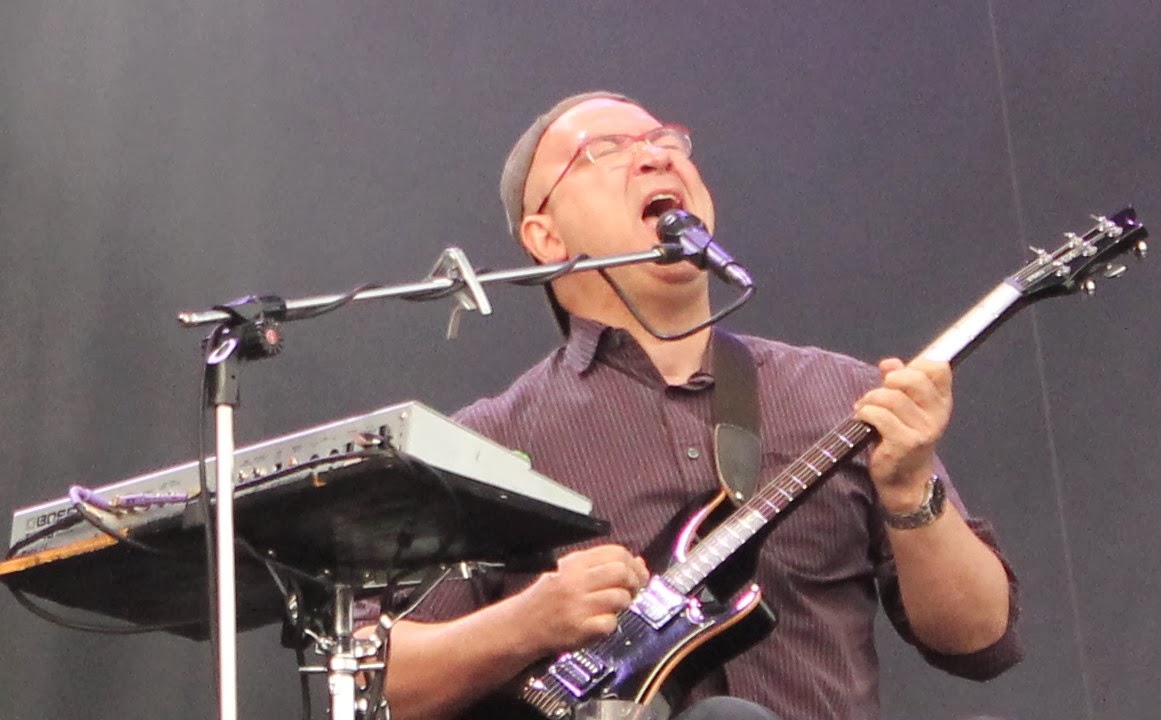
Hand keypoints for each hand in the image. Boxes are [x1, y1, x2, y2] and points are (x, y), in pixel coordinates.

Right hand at [515, 544, 649, 654]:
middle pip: (622, 572)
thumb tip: (638, 562)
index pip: (616, 553)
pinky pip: (611, 623)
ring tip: (612, 608)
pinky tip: (600, 623)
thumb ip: (601, 565)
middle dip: (634, 582)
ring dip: (624, 604)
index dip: (633, 563)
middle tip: (632, 591)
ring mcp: (578, 606)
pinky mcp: (580, 629)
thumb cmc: (547, 599)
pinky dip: (610, 625)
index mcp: (574, 563)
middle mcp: (576, 581)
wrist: (520, 626)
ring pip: (620, 598)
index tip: (637, 573)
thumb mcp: (568, 572)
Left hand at [853, 358, 951, 510]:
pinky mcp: (905, 443)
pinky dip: (864, 413)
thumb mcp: (906, 408)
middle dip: (889, 380)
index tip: (898, 377)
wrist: (905, 480)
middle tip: (878, 393)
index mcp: (941, 402)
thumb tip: (889, 362)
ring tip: (865, 408)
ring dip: (870, 399)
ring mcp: (923, 430)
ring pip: (890, 397)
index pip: (938, 368)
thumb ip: (899, 382)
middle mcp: (937, 414)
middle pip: (913, 378)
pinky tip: (862, 419)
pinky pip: (878, 415)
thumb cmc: (903, 439)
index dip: (915, 365)